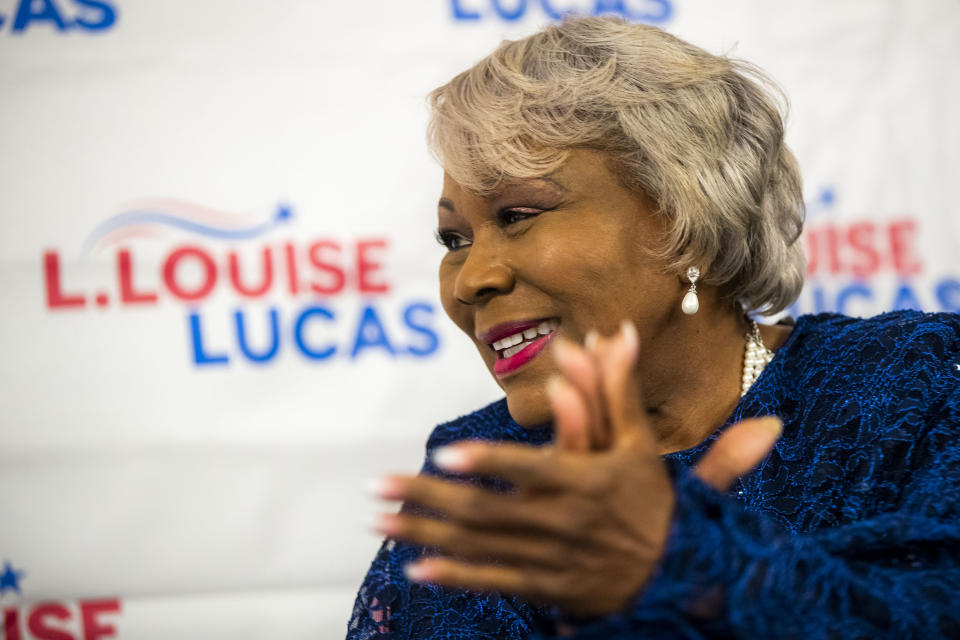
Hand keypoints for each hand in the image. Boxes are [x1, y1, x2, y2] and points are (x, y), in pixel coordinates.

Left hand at [373, 322, 780, 616]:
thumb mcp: (639, 443)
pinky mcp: (545, 586)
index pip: (532, 469)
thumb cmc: (650, 499)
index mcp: (586, 481)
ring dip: (425, 533)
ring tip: (380, 518)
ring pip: (480, 547)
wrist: (676, 575)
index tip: (445, 455)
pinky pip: (494, 582)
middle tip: (379, 485)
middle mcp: (564, 522)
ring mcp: (551, 559)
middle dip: (428, 498)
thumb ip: (619, 387)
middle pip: (488, 510)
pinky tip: (415, 567)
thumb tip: (617, 331)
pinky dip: (455, 577)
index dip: (491, 462)